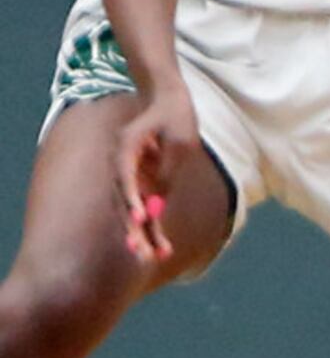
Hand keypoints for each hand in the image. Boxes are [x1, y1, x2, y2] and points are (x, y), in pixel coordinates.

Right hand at [115, 84, 200, 262]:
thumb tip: (161, 202)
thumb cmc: (175, 114)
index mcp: (125, 146)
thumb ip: (169, 168)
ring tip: (152, 257)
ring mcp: (129, 176)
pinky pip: (144, 209)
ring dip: (142, 234)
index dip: (131, 198)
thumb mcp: (181, 137)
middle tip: (140, 251)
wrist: (165, 100)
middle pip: (123, 200)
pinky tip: (161, 250)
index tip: (140, 218)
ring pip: (131, 210)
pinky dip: (151, 228)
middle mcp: (121, 164)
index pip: (124, 177)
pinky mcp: (141, 184)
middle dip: (133, 226)